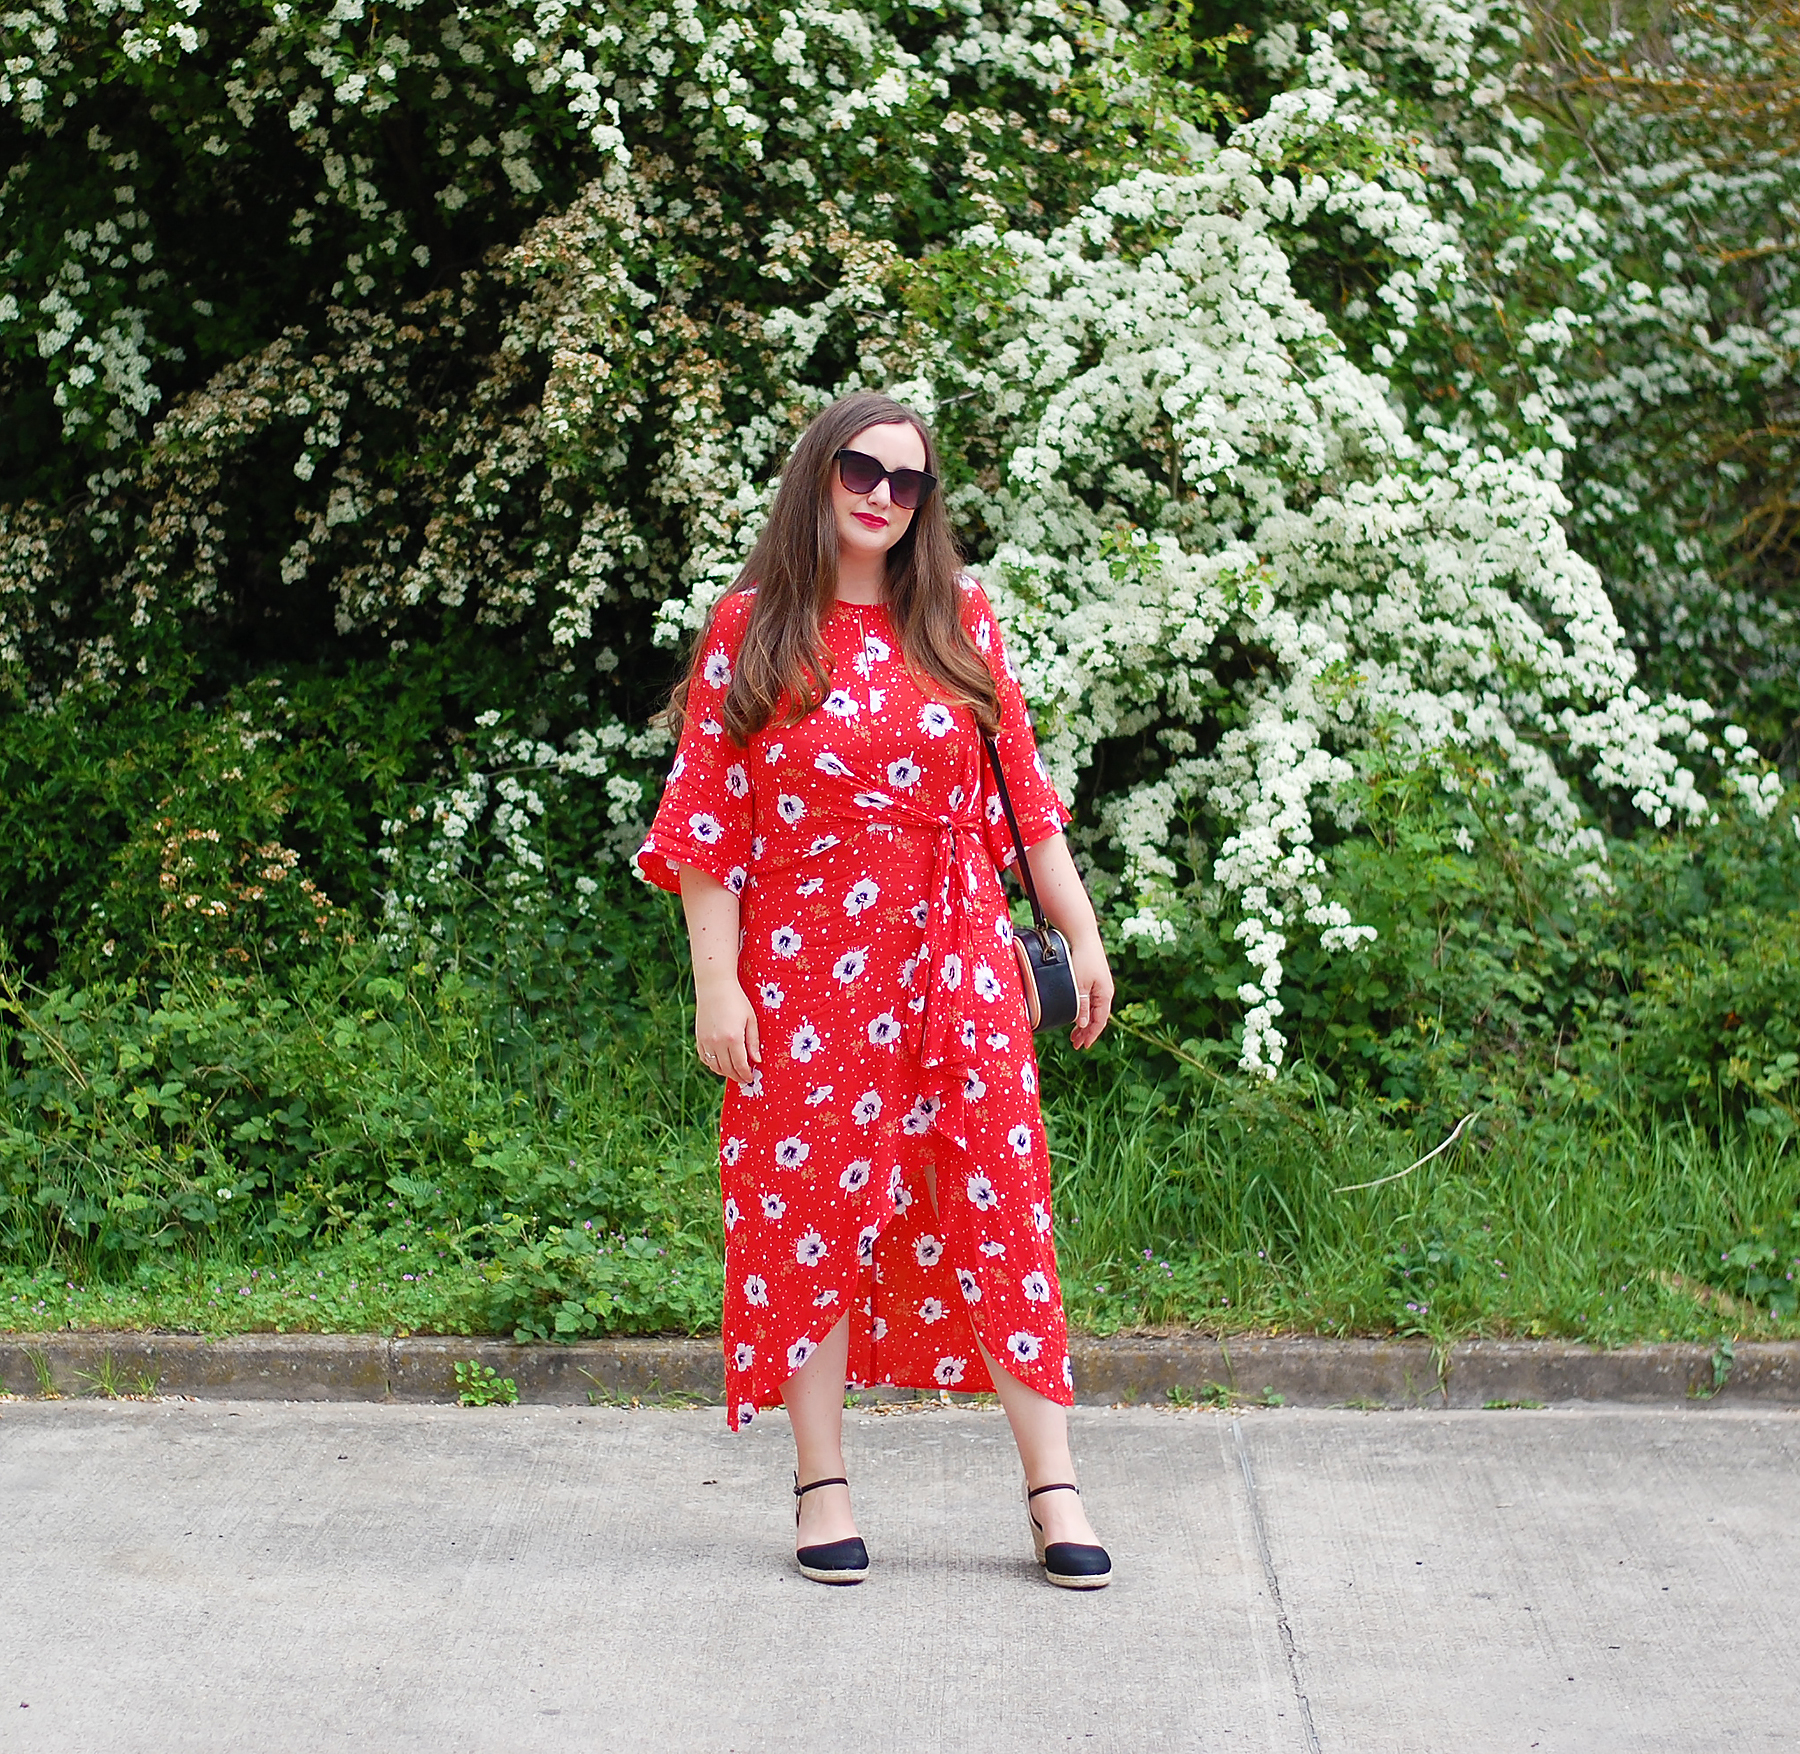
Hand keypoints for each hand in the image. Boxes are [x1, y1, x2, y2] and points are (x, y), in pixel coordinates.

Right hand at [695, 977, 761, 1082]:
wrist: (715, 986)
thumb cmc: (737, 1000)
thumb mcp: (751, 1019)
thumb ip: (753, 1042)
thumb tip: (757, 1060)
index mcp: (733, 1038)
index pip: (740, 1065)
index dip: (746, 1075)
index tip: (750, 1079)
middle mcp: (717, 1042)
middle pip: (727, 1069)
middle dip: (737, 1076)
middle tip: (744, 1079)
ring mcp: (706, 1041)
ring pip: (714, 1066)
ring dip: (725, 1072)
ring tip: (734, 1072)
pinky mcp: (699, 1038)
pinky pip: (705, 1058)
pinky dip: (713, 1065)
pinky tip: (721, 1064)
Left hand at [1067, 933, 1113, 1050]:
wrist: (1083, 937)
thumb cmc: (1082, 959)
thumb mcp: (1079, 985)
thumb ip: (1081, 1005)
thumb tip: (1083, 1025)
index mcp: (1105, 994)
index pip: (1100, 1021)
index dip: (1091, 1035)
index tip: (1083, 1046)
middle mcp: (1105, 992)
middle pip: (1097, 1018)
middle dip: (1087, 1032)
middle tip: (1076, 1044)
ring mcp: (1100, 986)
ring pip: (1094, 1010)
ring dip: (1084, 1023)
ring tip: (1074, 1035)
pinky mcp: (1095, 981)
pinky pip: (1091, 1002)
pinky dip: (1084, 1012)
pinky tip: (1077, 1017)